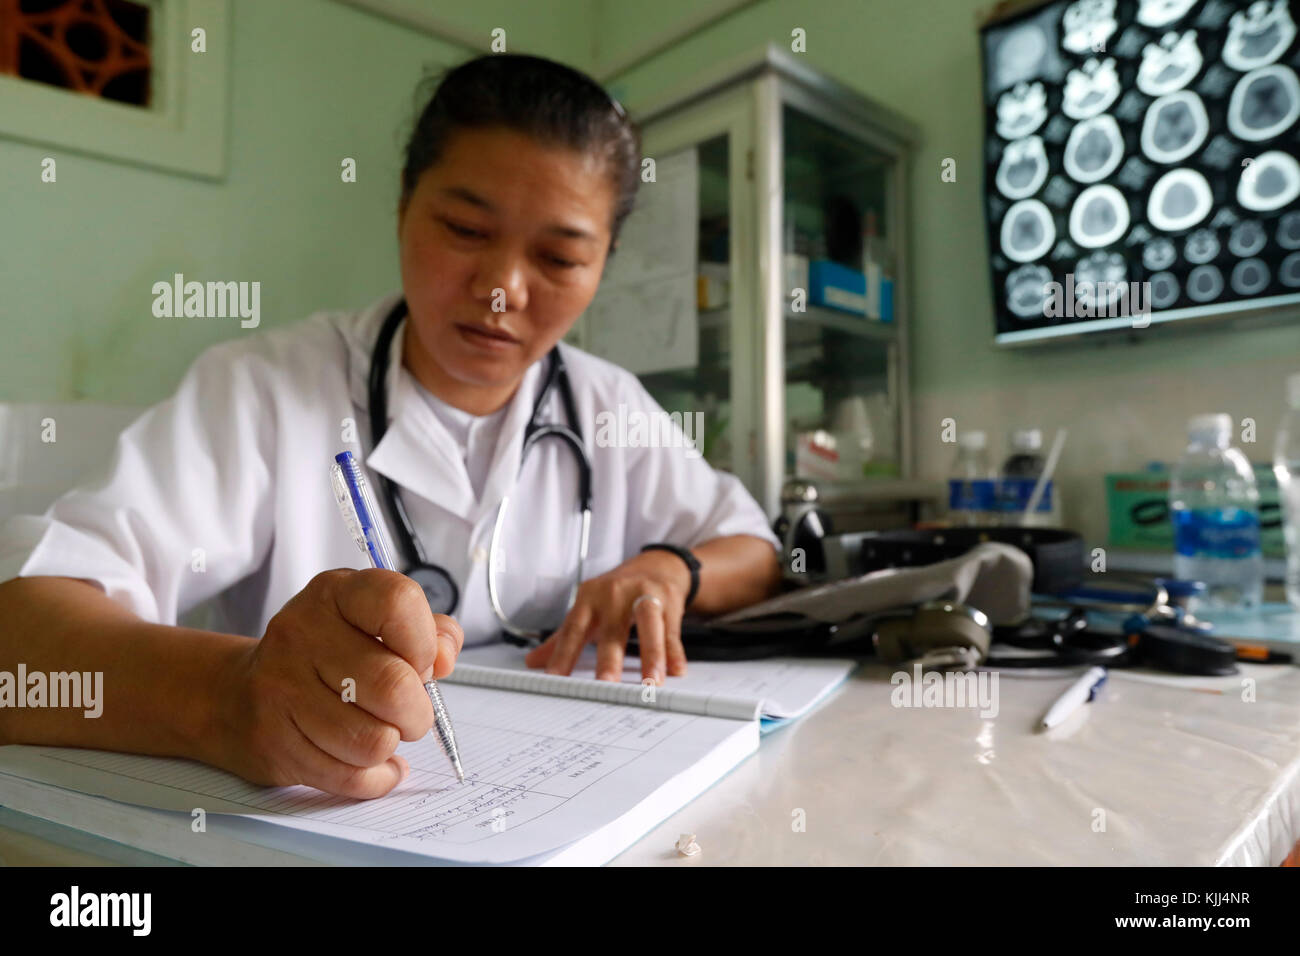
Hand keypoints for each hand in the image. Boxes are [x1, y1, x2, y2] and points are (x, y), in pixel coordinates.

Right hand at [209, 568, 463, 797]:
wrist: (239, 694)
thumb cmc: (326, 655)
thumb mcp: (374, 621)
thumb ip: (428, 631)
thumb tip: (444, 657)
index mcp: (335, 593)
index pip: (398, 602)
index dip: (424, 641)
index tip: (422, 661)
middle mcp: (302, 633)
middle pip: (392, 685)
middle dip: (418, 711)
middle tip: (410, 711)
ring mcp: (282, 688)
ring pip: (373, 741)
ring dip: (392, 744)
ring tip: (383, 731)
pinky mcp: (274, 741)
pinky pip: (350, 777)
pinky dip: (375, 777)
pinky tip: (373, 762)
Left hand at [524, 550, 690, 683]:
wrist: (656, 566)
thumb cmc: (616, 593)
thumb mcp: (587, 609)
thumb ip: (563, 638)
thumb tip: (533, 662)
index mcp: (590, 598)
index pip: (574, 629)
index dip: (563, 654)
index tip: (555, 678)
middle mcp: (616, 595)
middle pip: (612, 630)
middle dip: (609, 659)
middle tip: (605, 684)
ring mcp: (645, 596)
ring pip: (649, 626)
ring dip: (651, 655)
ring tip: (650, 683)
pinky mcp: (669, 603)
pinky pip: (672, 631)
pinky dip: (674, 652)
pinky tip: (676, 670)